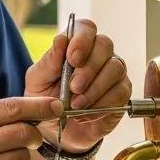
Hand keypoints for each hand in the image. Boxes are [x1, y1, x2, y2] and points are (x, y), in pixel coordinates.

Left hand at [24, 18, 131, 151]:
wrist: (56, 131)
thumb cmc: (46, 99)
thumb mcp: (37, 82)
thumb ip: (48, 62)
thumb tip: (61, 40)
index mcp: (75, 46)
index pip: (86, 28)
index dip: (82, 40)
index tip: (72, 59)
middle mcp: (97, 54)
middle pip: (104, 45)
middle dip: (89, 67)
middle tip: (73, 88)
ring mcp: (112, 73)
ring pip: (115, 68)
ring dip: (95, 88)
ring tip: (76, 105)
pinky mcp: (121, 93)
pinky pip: (120, 92)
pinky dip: (101, 105)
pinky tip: (84, 114)